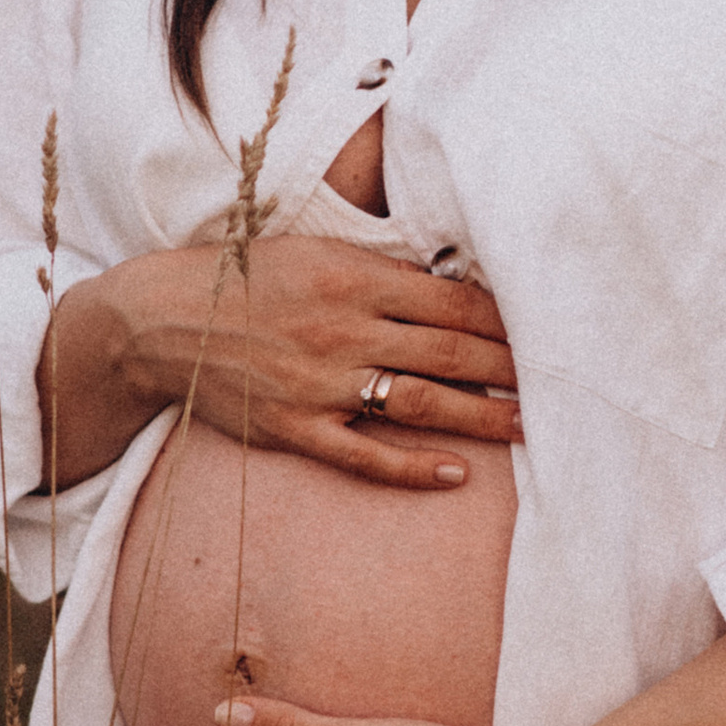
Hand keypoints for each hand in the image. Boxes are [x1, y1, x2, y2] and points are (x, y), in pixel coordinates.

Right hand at [48, 236, 521, 493]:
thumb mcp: (316, 250)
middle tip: (563, 382)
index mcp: (354, 276)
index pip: (452, 302)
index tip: (547, 330)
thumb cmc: (247, 277)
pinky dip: (412, 467)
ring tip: (528, 426)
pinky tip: (454, 475)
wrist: (161, 321)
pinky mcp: (295, 428)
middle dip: (512, 369)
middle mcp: (344, 329)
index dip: (506, 320)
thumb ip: (381, 269)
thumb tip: (452, 285)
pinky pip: (364, 455)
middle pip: (450, 353)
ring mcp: (320, 383)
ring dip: (482, 417)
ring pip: (421, 404)